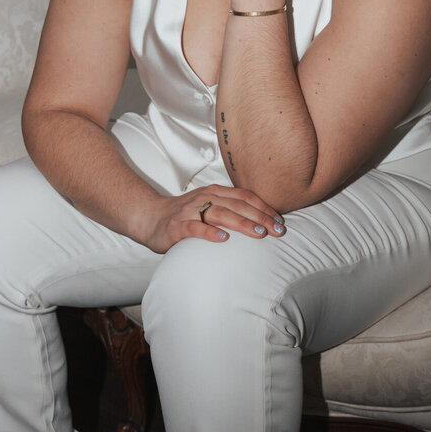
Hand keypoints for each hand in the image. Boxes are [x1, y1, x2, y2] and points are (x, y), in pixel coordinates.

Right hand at [141, 184, 285, 252]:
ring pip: (220, 213)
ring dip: (242, 223)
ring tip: (259, 233)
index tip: (280, 221)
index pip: (245, 196)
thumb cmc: (185, 215)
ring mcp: (190, 211)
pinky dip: (210, 232)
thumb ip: (230, 210)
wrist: (150, 218)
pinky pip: (195, 228)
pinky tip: (223, 239)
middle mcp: (205, 198)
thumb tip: (261, 221)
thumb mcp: (209, 206)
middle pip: (237, 205)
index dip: (264, 207)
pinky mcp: (178, 226)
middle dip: (260, 217)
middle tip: (277, 230)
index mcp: (215, 192)